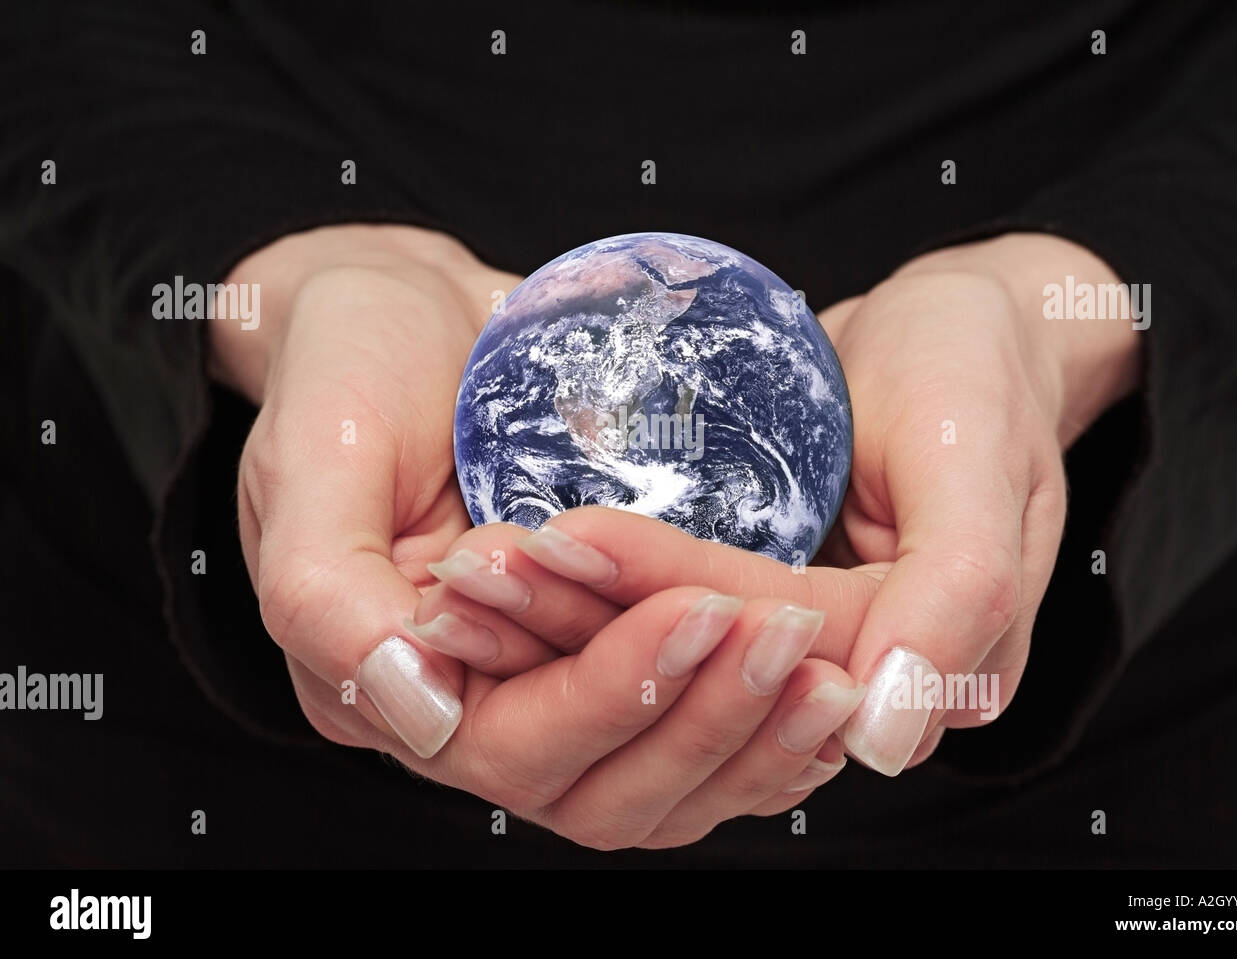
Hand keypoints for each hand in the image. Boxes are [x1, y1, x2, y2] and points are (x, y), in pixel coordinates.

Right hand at [214, 225, 856, 849]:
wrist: (411, 316)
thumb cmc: (347, 369)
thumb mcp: (313, 458)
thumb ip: (325, 595)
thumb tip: (413, 708)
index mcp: (391, 686)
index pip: (515, 746)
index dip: (615, 693)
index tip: (703, 610)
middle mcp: (475, 710)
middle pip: (606, 788)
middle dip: (706, 719)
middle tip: (793, 640)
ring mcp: (547, 687)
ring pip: (662, 778)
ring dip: (752, 737)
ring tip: (832, 673)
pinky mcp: (603, 653)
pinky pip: (689, 726)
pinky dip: (759, 726)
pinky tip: (826, 689)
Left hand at [419, 232, 1140, 776]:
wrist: (959, 330)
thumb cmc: (978, 372)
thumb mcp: (980, 462)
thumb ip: (960, 596)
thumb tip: (890, 740)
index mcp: (916, 668)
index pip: (765, 649)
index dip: (659, 600)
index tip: (560, 543)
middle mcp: (847, 675)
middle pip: (702, 674)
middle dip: (585, 625)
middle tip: (480, 565)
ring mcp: (794, 644)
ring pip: (667, 660)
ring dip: (563, 619)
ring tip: (473, 565)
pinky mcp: (754, 605)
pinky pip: (661, 617)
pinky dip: (588, 592)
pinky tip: (515, 559)